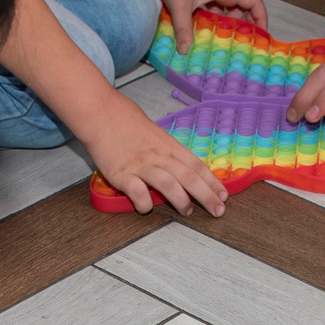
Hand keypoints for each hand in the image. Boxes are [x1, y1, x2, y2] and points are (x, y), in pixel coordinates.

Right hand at [78, 88, 229, 215]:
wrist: (100, 112)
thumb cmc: (126, 121)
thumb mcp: (155, 133)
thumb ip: (168, 151)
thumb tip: (183, 168)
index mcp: (168, 145)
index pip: (196, 165)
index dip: (212, 182)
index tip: (223, 195)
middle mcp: (158, 155)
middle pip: (188, 177)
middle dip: (207, 196)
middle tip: (218, 210)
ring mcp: (140, 164)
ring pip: (168, 184)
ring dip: (181, 201)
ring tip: (188, 212)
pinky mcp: (121, 173)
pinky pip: (137, 192)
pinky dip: (144, 203)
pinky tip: (146, 208)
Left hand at [153, 0, 267, 51]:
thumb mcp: (180, 5)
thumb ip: (183, 29)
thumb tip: (185, 51)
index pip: (254, 2)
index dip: (261, 18)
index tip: (260, 35)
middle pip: (242, 8)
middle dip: (243, 25)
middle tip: (239, 43)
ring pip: (226, 9)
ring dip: (225, 23)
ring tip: (219, 41)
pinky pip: (212, 7)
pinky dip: (210, 19)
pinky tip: (200, 30)